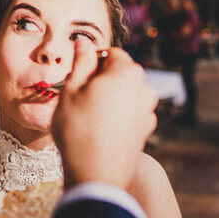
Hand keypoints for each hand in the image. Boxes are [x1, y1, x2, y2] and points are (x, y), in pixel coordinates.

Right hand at [52, 43, 157, 188]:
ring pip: (126, 94)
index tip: (78, 79)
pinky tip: (101, 130)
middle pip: (121, 74)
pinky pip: (130, 113)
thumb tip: (84, 42)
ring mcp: (148, 111)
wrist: (94, 176)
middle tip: (80, 99)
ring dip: (111, 99)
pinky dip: (118, 116)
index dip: (92, 63)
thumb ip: (81, 62)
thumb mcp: (70, 91)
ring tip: (89, 116)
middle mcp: (144, 89)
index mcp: (127, 73)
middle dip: (102, 80)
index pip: (111, 54)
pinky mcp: (146, 130)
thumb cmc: (78, 131)